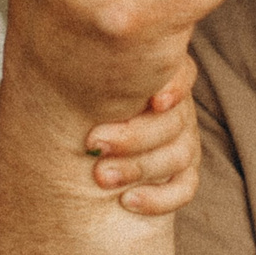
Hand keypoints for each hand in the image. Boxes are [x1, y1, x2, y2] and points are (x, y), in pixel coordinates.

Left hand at [82, 60, 200, 214]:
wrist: (77, 139)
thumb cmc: (74, 100)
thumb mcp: (79, 81)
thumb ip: (88, 69)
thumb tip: (71, 53)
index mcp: (157, 76)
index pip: (182, 73)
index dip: (175, 86)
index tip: (154, 101)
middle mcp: (175, 108)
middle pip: (174, 121)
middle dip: (133, 135)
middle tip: (93, 143)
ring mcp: (183, 141)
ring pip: (179, 155)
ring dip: (138, 167)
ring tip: (100, 175)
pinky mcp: (182, 174)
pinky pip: (184, 188)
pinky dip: (159, 198)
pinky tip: (127, 201)